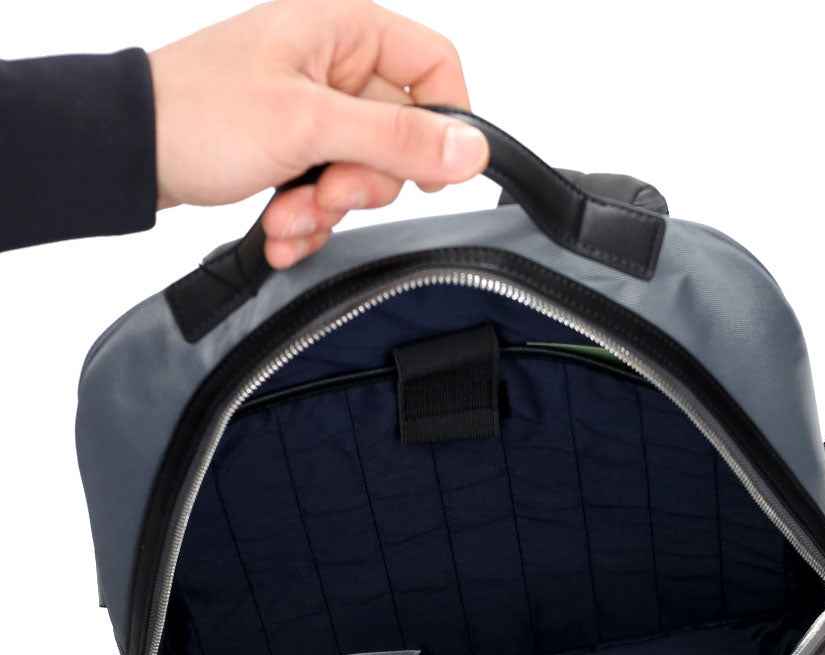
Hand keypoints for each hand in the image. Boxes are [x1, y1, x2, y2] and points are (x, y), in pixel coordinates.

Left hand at [148, 0, 486, 267]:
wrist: (126, 152)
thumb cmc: (199, 114)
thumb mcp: (310, 126)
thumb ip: (397, 138)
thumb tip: (473, 149)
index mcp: (345, 29)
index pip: (435, 67)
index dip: (443, 124)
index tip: (427, 173)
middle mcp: (333, 65)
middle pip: (399, 137)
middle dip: (361, 183)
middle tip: (323, 192)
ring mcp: (311, 111)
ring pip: (362, 175)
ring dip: (327, 210)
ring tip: (285, 216)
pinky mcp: (290, 151)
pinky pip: (327, 193)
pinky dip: (306, 221)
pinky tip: (276, 230)